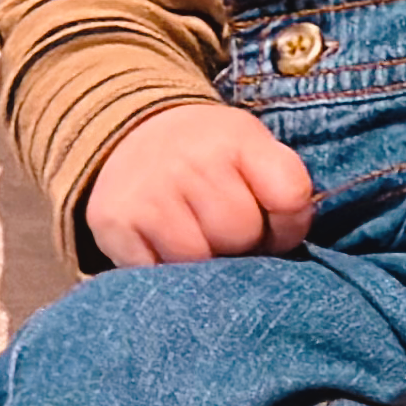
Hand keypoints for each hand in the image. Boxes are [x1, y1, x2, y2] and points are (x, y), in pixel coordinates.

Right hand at [84, 101, 315, 268]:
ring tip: (198, 238)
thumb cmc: (207, 151)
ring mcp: (149, 194)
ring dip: (204, 262)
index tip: (277, 227)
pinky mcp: (115, 224)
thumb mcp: (251, 146)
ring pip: (199, 260)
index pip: (290, 197)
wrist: (131, 132)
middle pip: (242, 234)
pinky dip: (165, 272)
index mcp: (237, 138)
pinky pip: (155, 273)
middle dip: (243, 243)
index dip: (290, 225)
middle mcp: (191, 161)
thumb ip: (281, 187)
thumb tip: (291, 241)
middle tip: (228, 232)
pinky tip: (165, 246)